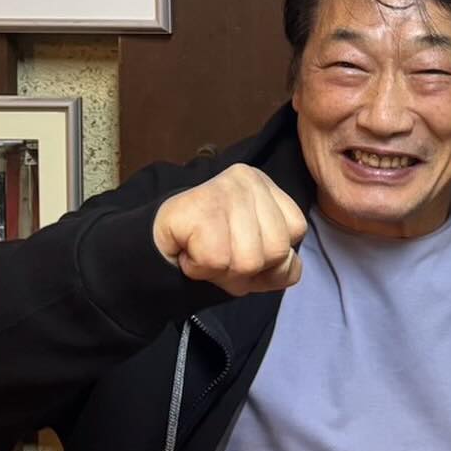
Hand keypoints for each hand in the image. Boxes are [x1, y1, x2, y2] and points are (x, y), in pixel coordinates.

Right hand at [153, 164, 306, 296]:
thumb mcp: (256, 260)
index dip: (270, 256)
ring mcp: (223, 189)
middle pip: (276, 250)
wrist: (153, 247)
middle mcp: (249, 179)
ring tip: (203, 252)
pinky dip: (200, 269)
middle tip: (219, 254)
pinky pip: (217, 261)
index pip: (296, 231)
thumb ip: (283, 266)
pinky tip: (188, 251)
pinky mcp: (198, 207)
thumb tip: (287, 265)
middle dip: (247, 268)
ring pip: (249, 261)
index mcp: (267, 186)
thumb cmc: (208, 249)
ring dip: (221, 271)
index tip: (239, 248)